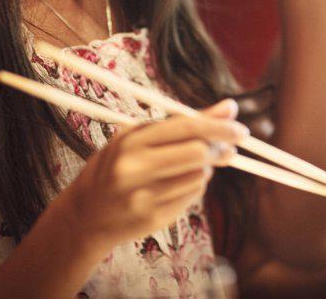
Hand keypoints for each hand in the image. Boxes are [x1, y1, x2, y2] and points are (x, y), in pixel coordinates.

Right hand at [61, 99, 248, 248]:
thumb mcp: (140, 137)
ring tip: (191, 166)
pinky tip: (179, 184)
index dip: (219, 127)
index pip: (186, 128)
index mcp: (131, 140)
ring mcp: (143, 196)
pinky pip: (193, 196)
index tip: (241, 129)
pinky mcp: (153, 218)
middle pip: (198, 154)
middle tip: (229, 149)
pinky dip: (195, 187)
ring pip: (200, 176)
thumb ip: (186, 122)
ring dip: (206, 169)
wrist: (84, 215)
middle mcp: (134, 168)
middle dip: (220, 149)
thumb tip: (231, 107)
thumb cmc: (116, 166)